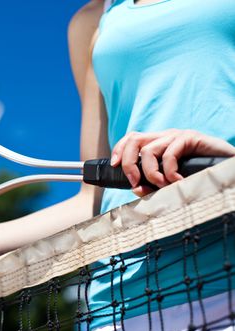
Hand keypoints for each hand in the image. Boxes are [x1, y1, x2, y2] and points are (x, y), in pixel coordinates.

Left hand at [110, 129, 234, 195]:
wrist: (228, 167)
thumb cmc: (198, 174)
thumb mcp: (170, 181)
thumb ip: (152, 185)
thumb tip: (135, 188)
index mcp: (157, 143)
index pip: (131, 139)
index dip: (118, 150)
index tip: (113, 166)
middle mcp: (165, 136)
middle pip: (133, 140)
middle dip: (128, 163)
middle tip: (135, 182)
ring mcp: (177, 136)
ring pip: (148, 150)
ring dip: (151, 173)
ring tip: (162, 185)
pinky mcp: (191, 138)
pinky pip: (169, 153)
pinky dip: (169, 171)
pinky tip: (177, 181)